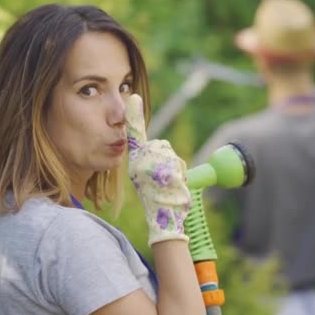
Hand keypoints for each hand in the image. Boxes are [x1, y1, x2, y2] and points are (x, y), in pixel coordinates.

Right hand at [126, 94, 190, 245]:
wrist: (163, 216)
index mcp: (134, 161)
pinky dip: (180, 173)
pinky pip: (178, 163)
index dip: (134, 116)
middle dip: (166, 159)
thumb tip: (158, 150)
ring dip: (174, 166)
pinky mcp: (167, 168)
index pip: (134, 134)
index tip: (134, 98)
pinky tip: (174, 185)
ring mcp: (153, 163)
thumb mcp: (146, 178)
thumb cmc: (157, 198)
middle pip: (160, 145)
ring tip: (169, 183)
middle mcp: (140, 159)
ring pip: (170, 154)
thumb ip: (150, 161)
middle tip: (164, 179)